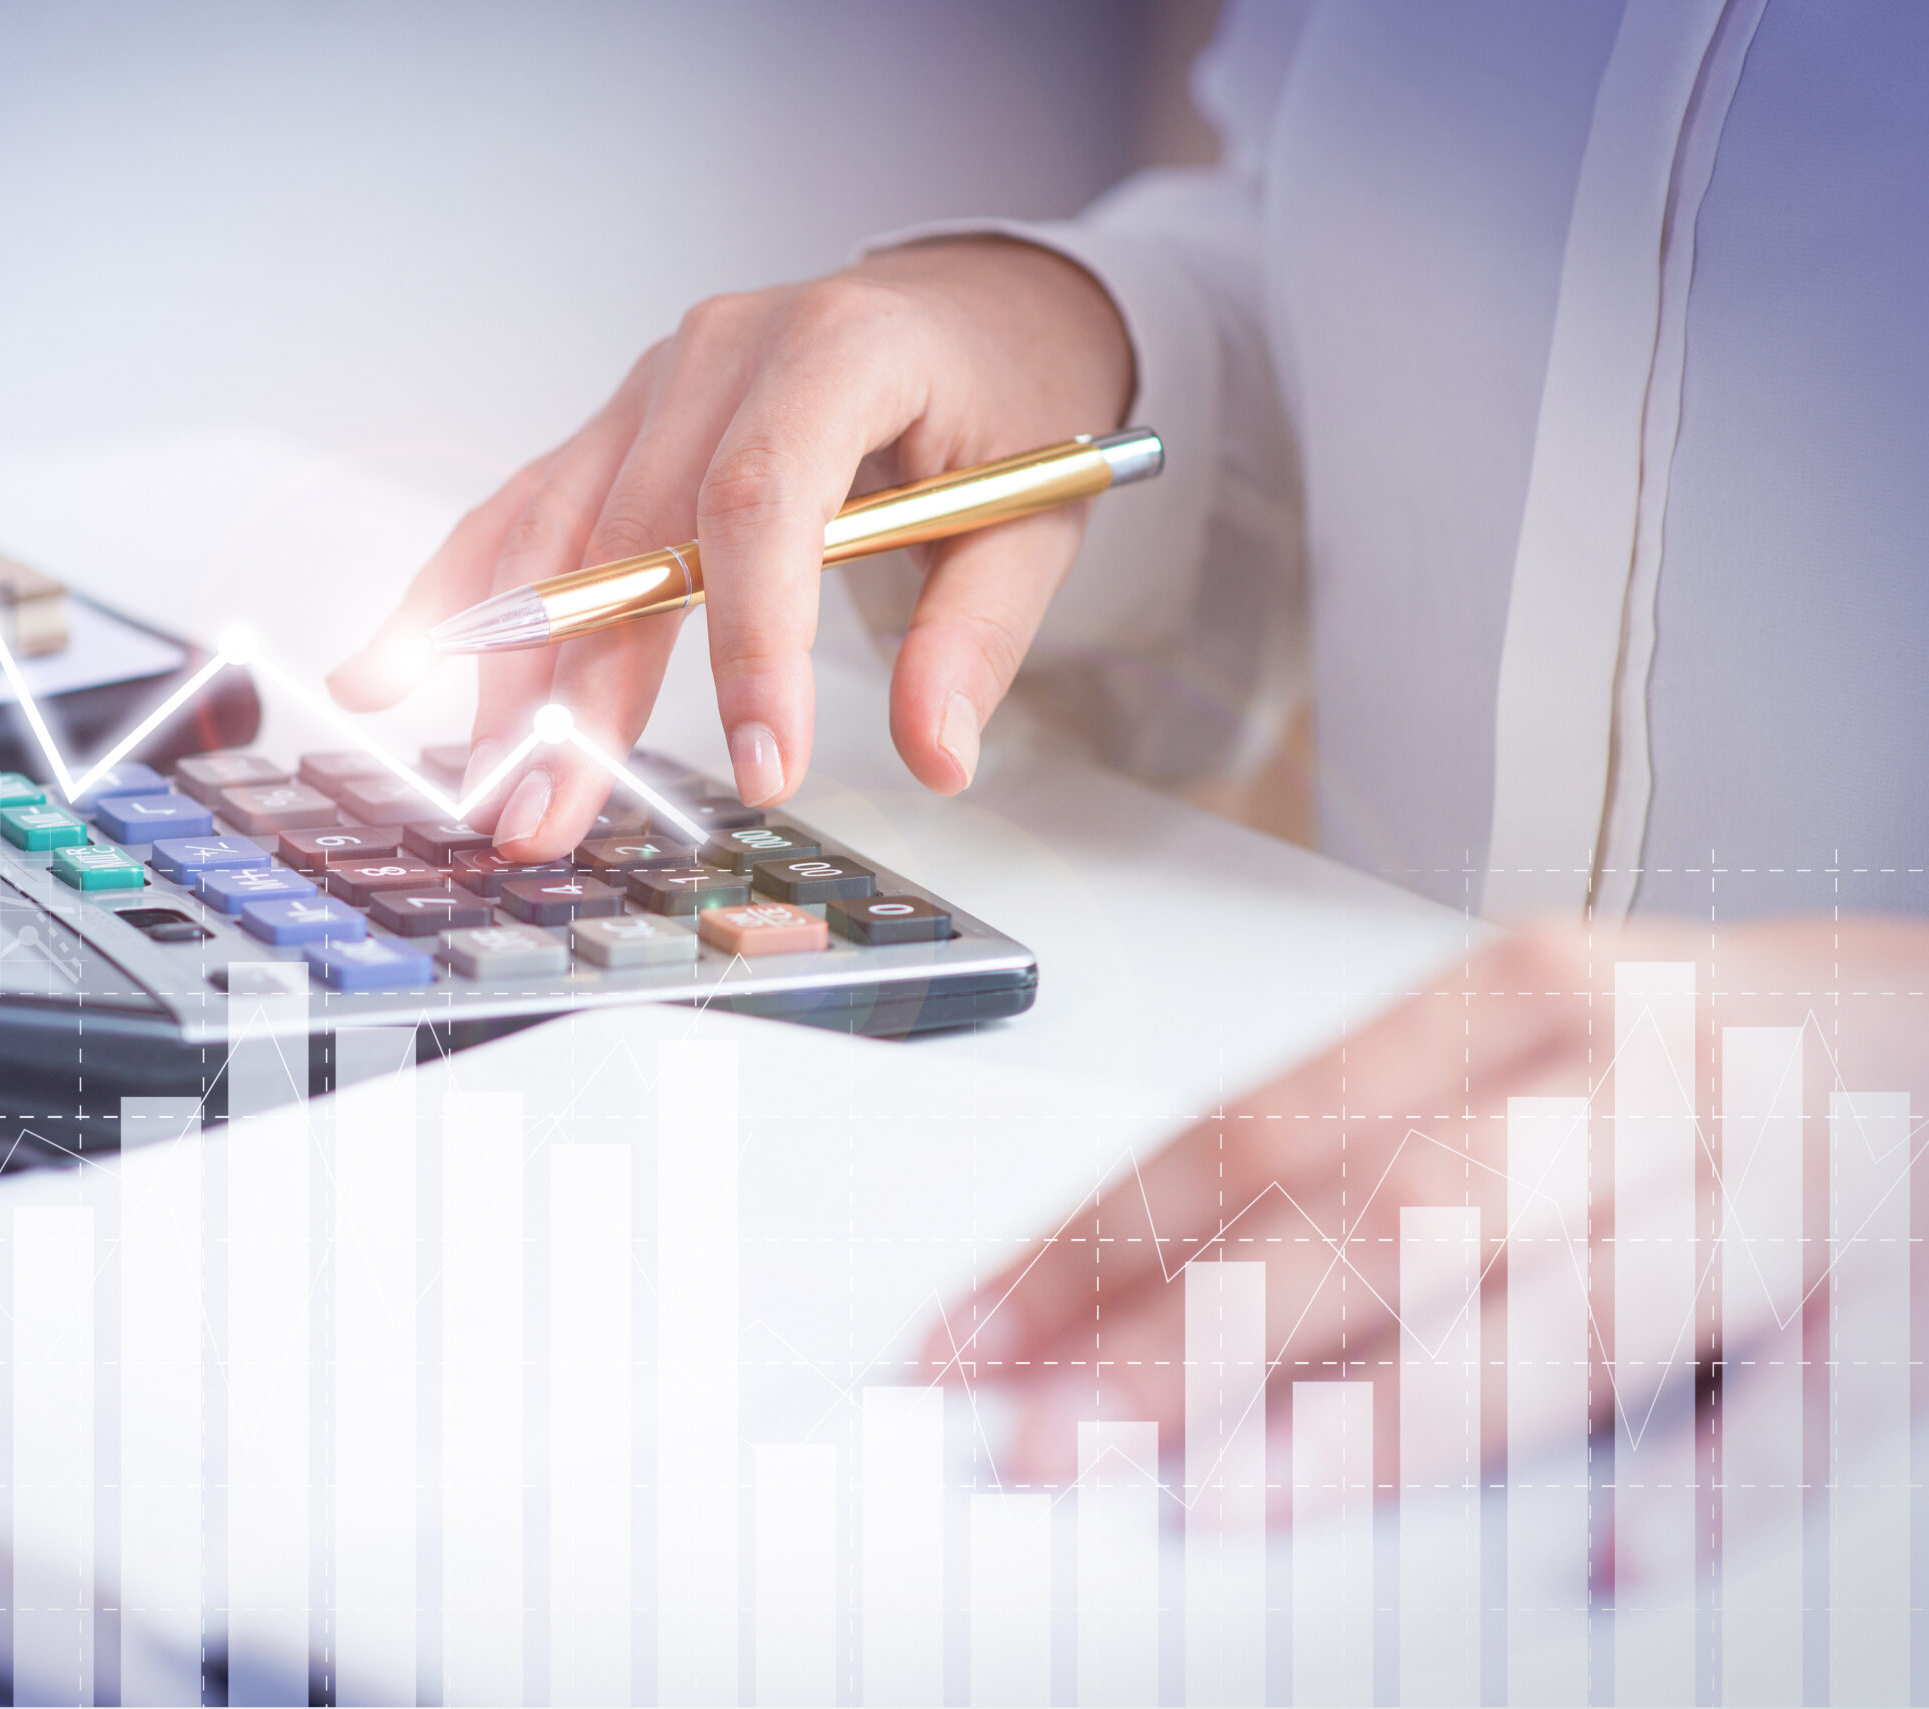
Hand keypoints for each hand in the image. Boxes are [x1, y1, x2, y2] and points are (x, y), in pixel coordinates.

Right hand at [326, 236, 1133, 858]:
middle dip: (586, 689)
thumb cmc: (1005, 397)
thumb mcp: (1033, 510)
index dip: (752, 639)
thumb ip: (976, 634)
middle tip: (550, 814)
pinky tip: (387, 669)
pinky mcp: (619, 426)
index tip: (760, 765)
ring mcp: (654, 384)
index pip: (764, 498)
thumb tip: (933, 755)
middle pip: (632, 531)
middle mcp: (722, 351)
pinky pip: (525, 510)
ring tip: (485, 786)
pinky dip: (458, 594)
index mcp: (836, 348)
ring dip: (507, 668)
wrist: (975, 306)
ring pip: (555, 528)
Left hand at [926, 914, 1928, 1480]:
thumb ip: (1354, 1159)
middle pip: (1371, 1222)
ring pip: (1557, 1308)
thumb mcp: (1516, 1058)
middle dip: (1184, 1343)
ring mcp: (1764, 1180)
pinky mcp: (1899, 1287)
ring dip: (1382, 1414)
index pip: (1248, 1135)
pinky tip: (1611, 1551)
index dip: (1093, 1246)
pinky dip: (1711, 1475)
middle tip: (1041, 1446)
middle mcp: (1616, 1077)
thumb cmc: (1692, 1054)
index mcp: (1502, 1006)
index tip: (966, 1344)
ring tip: (1233, 1497)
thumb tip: (1135, 1290)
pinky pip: (1805, 1400)